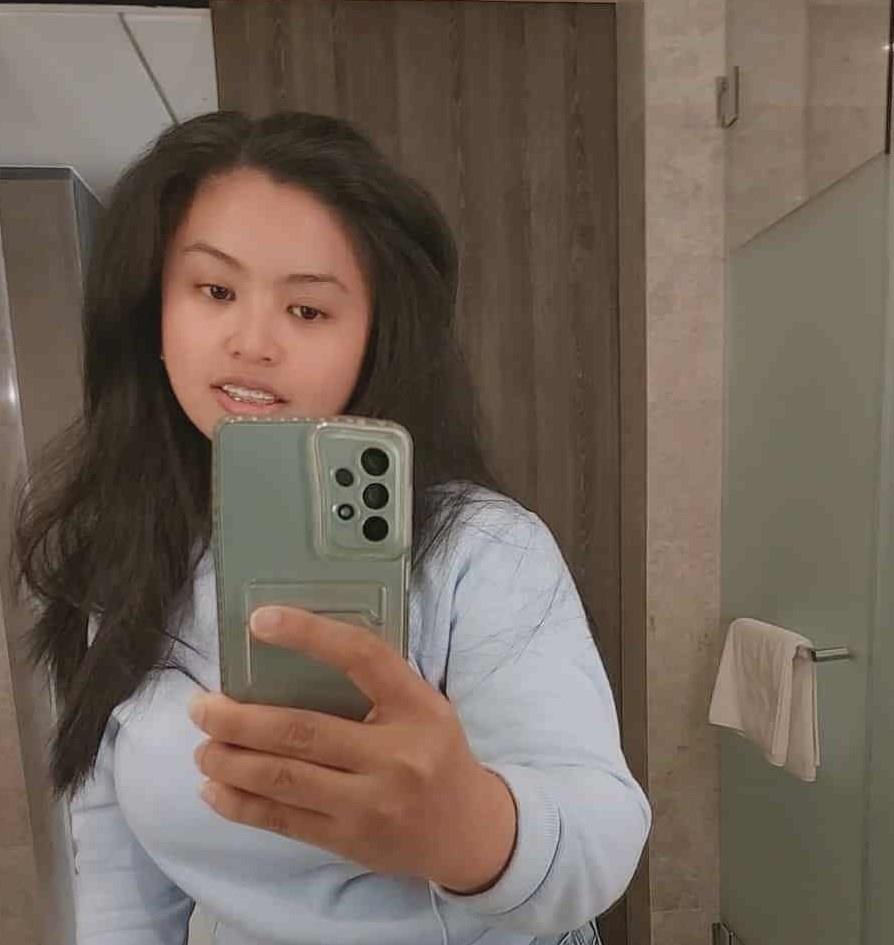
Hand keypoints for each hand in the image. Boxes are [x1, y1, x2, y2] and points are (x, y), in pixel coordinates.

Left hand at [188, 606, 517, 892]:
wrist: (467, 830)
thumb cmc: (437, 752)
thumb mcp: (423, 706)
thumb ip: (375, 684)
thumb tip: (294, 656)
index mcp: (415, 707)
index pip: (360, 657)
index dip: (308, 635)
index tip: (260, 621)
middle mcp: (394, 755)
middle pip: (302, 732)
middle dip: (239, 719)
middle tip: (201, 707)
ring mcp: (369, 803)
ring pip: (284, 779)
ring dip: (230, 761)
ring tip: (201, 747)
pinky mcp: (348, 839)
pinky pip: (283, 821)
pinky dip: (241, 804)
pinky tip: (214, 789)